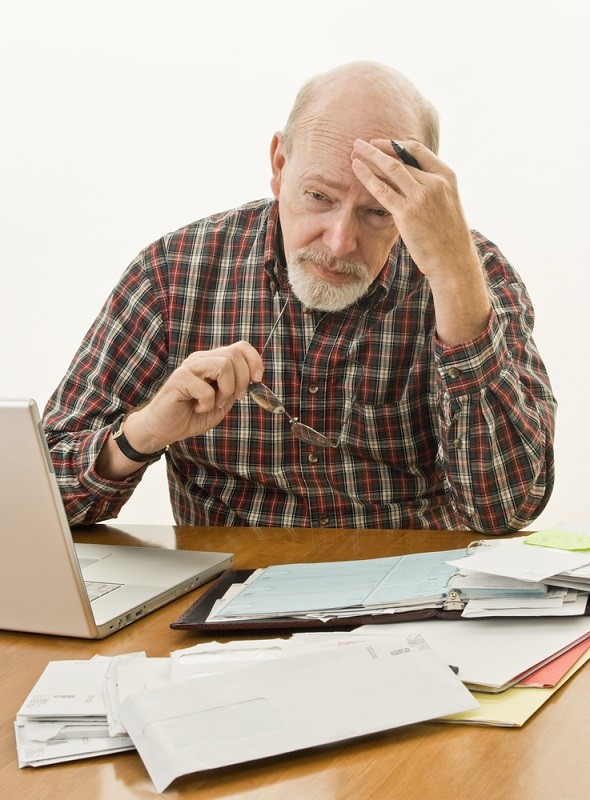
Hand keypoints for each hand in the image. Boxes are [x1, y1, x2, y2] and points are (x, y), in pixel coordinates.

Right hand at [125, 341, 263, 451]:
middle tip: (235, 398)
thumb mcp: (222, 402)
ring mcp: (189, 367)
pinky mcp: (179, 379)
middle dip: (243, 380)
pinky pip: (206, 388)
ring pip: (223, 365)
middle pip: (234, 354)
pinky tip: (197, 408)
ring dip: (226, 391)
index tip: (258, 380)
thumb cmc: (192, 415)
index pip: (240, 346)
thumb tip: (253, 378)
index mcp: (212, 361)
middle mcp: (201, 359)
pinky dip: (207, 404)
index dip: (254, 360)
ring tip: (215, 404)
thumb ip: (235, 388)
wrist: (164, 428)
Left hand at [350, 138, 478, 283]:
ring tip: (355, 149)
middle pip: (400, 158)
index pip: (418, 151)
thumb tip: (409, 178)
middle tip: (361, 143)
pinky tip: (356, 168)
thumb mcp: (446, 202)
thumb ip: (431, 187)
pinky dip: (367, 176)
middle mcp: (434, 182)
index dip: (396, 144)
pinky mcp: (407, 213)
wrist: (453, 259)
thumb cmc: (448, 235)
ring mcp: (421, 197)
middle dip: (378, 149)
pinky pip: (382, 189)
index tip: (381, 143)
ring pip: (390, 169)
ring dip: (370, 157)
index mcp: (446, 176)